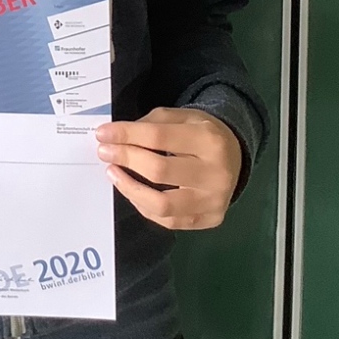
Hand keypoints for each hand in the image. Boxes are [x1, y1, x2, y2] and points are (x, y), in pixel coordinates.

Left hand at [95, 107, 241, 230]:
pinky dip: (144, 205)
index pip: (159, 138)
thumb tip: (115, 137)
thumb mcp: (182, 117)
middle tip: (104, 152)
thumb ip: (151, 124)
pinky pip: (168, 220)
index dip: (126, 135)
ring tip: (113, 173)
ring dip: (130, 189)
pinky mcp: (210, 220)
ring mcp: (214, 201)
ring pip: (162, 204)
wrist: (236, 156)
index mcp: (209, 140)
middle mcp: (215, 174)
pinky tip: (132, 191)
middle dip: (126, 160)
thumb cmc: (202, 133)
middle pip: (159, 171)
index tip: (102, 134)